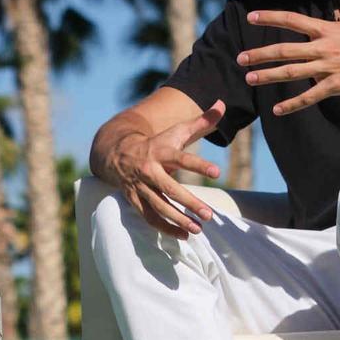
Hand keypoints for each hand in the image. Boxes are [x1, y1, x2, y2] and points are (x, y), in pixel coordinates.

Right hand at [108, 100, 225, 239]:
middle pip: (170, 188)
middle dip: (189, 202)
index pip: (182, 158)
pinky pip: (149, 217)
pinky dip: (165, 228)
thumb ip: (201, 120)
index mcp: (161, 151)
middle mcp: (149, 170)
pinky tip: (184, 235)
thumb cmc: (156, 143)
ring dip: (178, 220)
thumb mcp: (176, 131)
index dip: (199, 164)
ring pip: (159, 206)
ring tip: (198, 229)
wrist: (117, 152)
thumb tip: (222, 103)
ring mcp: (140, 186)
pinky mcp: (135, 199)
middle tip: (209, 214)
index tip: (218, 172)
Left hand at [239, 0, 339, 115]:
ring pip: (292, 73)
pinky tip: (277, 110)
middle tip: (240, 58)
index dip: (270, 17)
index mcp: (327, 29)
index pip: (293, 20)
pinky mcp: (336, 85)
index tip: (251, 17)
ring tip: (249, 79)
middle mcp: (323, 48)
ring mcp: (328, 67)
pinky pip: (310, 96)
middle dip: (260, 54)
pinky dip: (293, 104)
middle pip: (285, 50)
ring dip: (269, 76)